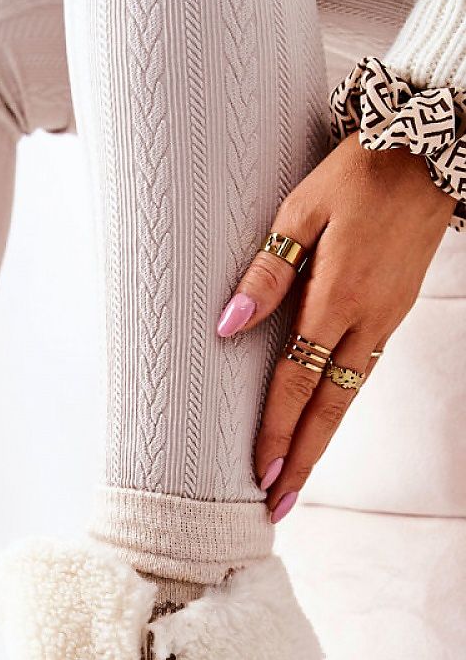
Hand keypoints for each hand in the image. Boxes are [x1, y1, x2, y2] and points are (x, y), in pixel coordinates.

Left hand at [215, 131, 454, 520]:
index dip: (276, 432)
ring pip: (350, 395)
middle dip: (301, 461)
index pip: (296, 382)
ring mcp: (387, 319)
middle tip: (277, 509)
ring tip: (293, 478)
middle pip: (329, 408)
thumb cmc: (358, 174)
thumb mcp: (300, 212)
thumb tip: (227, 327)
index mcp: (337, 298)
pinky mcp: (397, 311)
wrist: (431, 151)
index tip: (259, 476)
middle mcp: (366, 320)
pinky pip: (364, 370)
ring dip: (320, 439)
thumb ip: (264, 275)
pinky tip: (321, 421)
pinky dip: (339, 404)